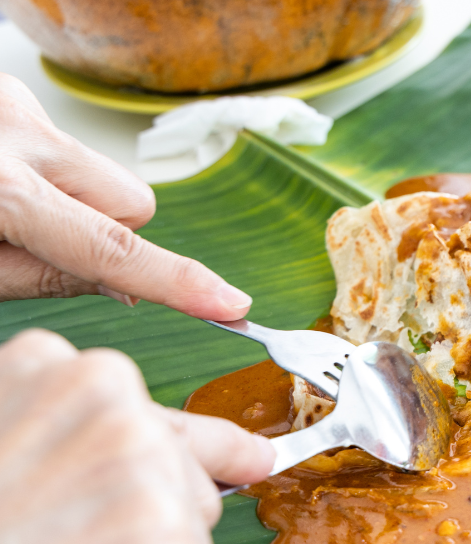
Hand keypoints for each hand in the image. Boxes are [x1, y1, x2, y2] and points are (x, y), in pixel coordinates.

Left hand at [0, 73, 252, 318]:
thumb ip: (48, 279)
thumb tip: (126, 288)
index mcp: (0, 188)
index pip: (111, 249)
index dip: (175, 281)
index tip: (230, 304)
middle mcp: (21, 134)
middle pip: (131, 205)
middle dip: (105, 233)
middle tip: (35, 245)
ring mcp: (21, 105)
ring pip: (107, 180)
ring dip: (77, 203)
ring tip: (8, 210)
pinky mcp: (17, 95)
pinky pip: (71, 152)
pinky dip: (50, 175)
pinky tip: (2, 178)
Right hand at [0, 330, 274, 543]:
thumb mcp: (3, 434)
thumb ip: (82, 434)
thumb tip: (239, 454)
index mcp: (85, 382)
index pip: (164, 425)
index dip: (166, 464)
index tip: (242, 459)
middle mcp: (129, 421)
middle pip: (188, 486)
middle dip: (141, 530)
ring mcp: (156, 486)